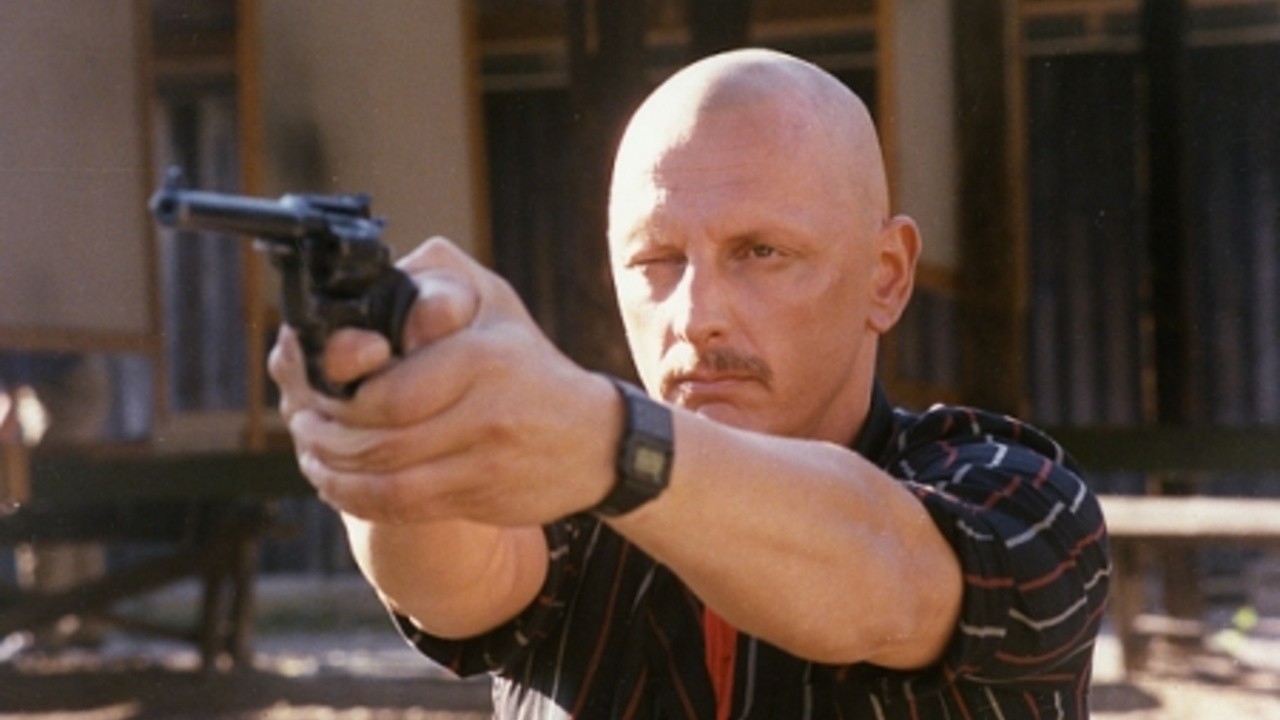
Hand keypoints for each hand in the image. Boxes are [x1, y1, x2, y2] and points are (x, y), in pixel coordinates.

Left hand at [268, 237, 619, 526]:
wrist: (596, 441)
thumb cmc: (529, 365)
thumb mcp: (493, 303)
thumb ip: (433, 283)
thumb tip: (369, 291)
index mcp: (481, 359)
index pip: (388, 393)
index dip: (338, 398)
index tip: (314, 388)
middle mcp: (485, 413)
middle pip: (378, 441)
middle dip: (324, 436)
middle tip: (302, 422)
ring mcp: (484, 462)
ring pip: (385, 481)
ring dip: (334, 472)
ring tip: (314, 455)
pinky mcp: (479, 498)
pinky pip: (403, 508)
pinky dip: (359, 499)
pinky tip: (341, 483)